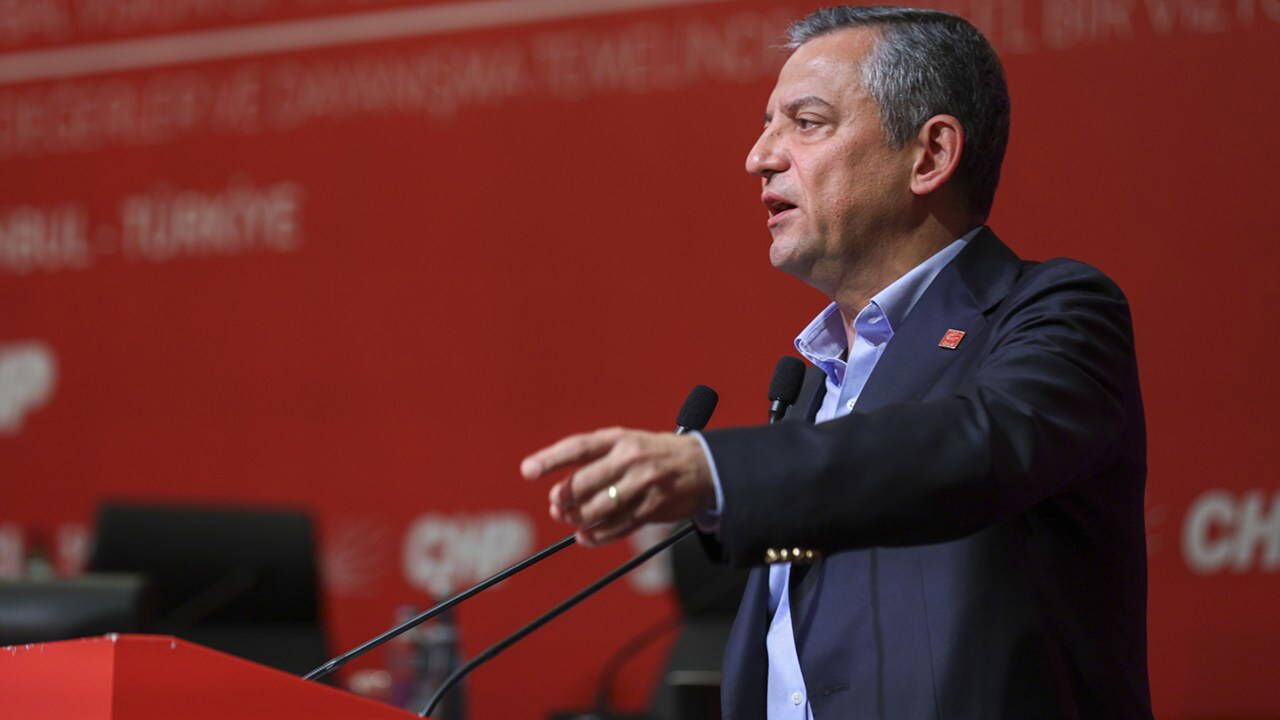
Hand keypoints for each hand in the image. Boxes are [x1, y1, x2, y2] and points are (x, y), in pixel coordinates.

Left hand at [520, 428, 714, 545]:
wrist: (703, 464)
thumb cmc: (655, 453)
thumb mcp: (628, 442)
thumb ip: (597, 458)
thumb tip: (560, 486)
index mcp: (619, 439)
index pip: (578, 447)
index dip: (550, 459)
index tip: (527, 470)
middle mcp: (630, 458)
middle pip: (585, 482)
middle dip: (564, 498)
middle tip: (555, 506)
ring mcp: (643, 483)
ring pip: (600, 507)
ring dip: (580, 519)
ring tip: (571, 522)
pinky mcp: (654, 506)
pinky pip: (619, 526)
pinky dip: (598, 535)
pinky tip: (586, 537)